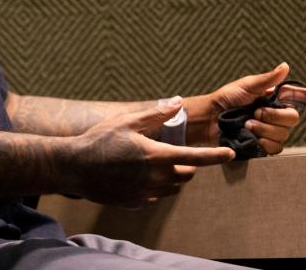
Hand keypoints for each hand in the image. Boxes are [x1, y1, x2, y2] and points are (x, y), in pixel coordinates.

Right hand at [67, 99, 234, 207]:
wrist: (74, 167)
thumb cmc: (100, 140)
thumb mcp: (127, 121)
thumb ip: (156, 115)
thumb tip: (178, 103)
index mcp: (157, 156)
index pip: (196, 158)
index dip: (216, 156)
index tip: (231, 154)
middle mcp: (155, 178)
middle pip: (186, 175)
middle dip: (187, 165)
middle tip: (174, 153)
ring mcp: (145, 193)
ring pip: (172, 188)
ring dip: (172, 177)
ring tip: (156, 163)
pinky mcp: (135, 202)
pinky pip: (155, 196)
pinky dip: (155, 187)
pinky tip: (139, 176)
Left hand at [194, 62, 305, 154]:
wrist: (210, 120)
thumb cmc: (226, 99)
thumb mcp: (246, 86)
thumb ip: (267, 80)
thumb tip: (285, 66)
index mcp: (277, 97)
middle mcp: (278, 114)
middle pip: (293, 118)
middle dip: (273, 116)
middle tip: (254, 113)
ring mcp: (273, 131)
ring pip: (284, 134)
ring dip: (264, 129)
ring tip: (247, 124)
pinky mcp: (266, 146)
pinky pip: (274, 147)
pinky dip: (261, 141)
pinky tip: (249, 135)